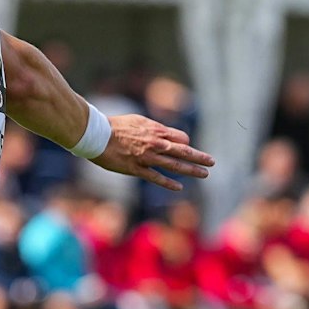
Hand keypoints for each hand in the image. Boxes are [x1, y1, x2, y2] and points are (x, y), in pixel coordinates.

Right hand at [92, 115, 214, 191]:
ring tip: (205, 174)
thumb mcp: (138, 120)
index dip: (186, 144)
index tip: (185, 148)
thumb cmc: (115, 126)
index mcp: (156, 131)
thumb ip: (152, 127)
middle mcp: (156, 144)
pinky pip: (156, 177)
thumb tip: (162, 132)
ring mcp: (147, 157)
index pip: (181, 139)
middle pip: (184, 152)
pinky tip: (179, 188)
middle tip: (212, 162)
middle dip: (199, 157)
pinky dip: (168, 183)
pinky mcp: (136, 168)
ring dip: (191, 170)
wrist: (96, 134)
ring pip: (174, 165)